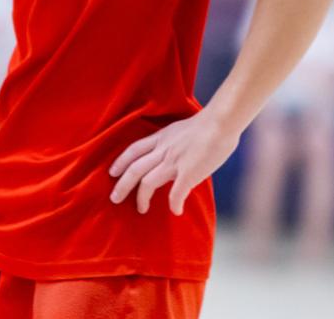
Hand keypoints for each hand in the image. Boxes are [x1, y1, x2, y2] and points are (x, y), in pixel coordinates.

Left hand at [108, 111, 239, 214]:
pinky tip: (176, 211)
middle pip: (134, 169)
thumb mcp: (181, 130)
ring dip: (142, 198)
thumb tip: (175, 155)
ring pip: (147, 182)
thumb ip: (173, 142)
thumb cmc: (208, 124)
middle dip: (122, 185)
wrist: (221, 122)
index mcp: (161, 138)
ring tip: (142, 209)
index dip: (120, 161)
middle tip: (114, 198)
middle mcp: (163, 150)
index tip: (112, 172)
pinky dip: (174, 204)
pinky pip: (176, 193)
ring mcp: (174, 162)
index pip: (133, 150)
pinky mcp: (188, 173)